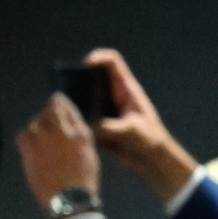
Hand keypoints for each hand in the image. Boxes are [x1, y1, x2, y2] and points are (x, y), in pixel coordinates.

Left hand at [15, 97, 102, 208]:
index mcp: (79, 133)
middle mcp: (60, 132)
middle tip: (49, 114)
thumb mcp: (89, 154)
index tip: (57, 99)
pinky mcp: (28, 151)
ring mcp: (42, 141)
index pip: (65, 107)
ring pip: (35, 122)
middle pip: (48, 111)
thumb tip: (69, 123)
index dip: (59, 101)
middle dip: (48, 110)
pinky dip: (28, 135)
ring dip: (38, 123)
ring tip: (42, 130)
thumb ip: (79, 135)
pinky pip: (24, 134)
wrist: (69, 200)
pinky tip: (32, 141)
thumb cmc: (84, 180)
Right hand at [81, 49, 198, 200]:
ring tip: (64, 110)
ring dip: (73, 101)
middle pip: (91, 77)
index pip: (112, 62)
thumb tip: (88, 127)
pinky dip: (76, 118)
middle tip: (66, 91)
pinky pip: (82, 116)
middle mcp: (113, 95)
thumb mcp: (132, 131)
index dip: (98, 57)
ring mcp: (105, 109)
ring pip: (83, 97)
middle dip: (77, 80)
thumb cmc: (150, 140)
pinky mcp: (99, 124)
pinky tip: (69, 126)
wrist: (153, 161)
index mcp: (125, 89)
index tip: (85, 65)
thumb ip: (110, 127)